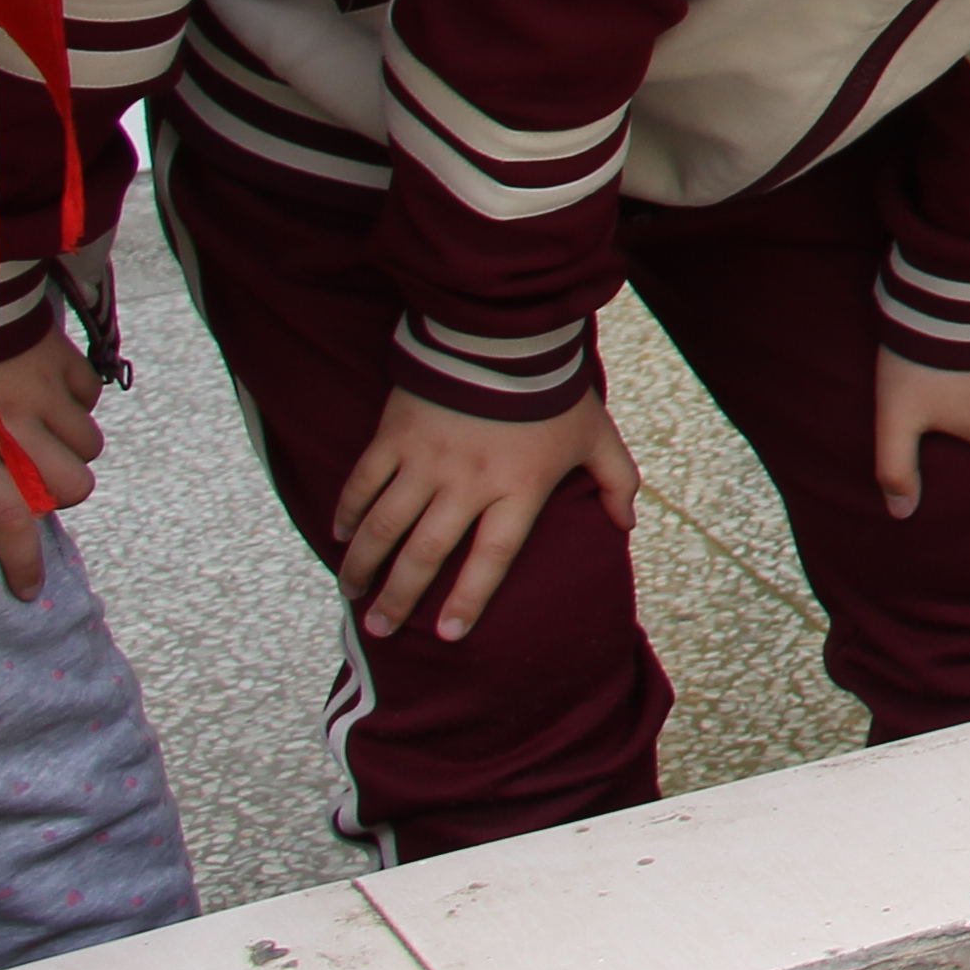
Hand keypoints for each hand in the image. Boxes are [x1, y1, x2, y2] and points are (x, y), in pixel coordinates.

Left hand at [0, 329, 103, 595]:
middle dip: (60, 490)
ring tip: (38, 428)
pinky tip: (46, 392)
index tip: (27, 590)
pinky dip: (74, 404)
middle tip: (33, 475)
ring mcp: (44, 395)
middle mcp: (12, 428)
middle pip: (73, 489)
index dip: (19, 561)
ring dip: (68, 446)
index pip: (3, 520)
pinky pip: (89, 401)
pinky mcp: (65, 364)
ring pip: (88, 447)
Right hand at [332, 384, 639, 641]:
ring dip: (364, 566)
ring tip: (353, 596)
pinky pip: (363, 484)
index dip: (469, 600)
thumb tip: (627, 525)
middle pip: (427, 554)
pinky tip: (341, 538)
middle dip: (401, 598)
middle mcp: (467, 483)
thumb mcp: (597, 436)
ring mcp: (426, 461)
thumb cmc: (555, 391)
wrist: (507, 334)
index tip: (448, 635)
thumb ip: (618, 481)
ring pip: (385, 527)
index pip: (491, 559)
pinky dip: (348, 513)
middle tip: (382, 630)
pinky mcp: (394, 436)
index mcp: (517, 489)